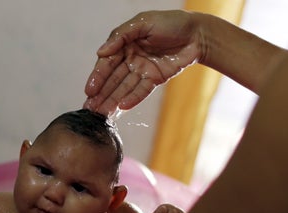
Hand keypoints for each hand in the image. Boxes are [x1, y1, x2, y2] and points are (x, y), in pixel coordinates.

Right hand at [83, 10, 200, 114]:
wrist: (197, 34)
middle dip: (101, 94)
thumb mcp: (143, 23)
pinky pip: (141, 91)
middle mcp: (130, 58)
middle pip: (113, 79)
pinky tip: (121, 108)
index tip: (89, 91)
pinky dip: (131, 99)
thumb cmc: (171, 22)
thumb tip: (100, 52)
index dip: (97, 77)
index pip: (107, 63)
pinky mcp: (154, 80)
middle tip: (89, 109)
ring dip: (112, 101)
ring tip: (100, 114)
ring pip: (124, 88)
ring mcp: (142, 70)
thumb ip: (121, 36)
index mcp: (124, 44)